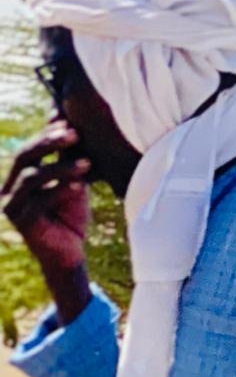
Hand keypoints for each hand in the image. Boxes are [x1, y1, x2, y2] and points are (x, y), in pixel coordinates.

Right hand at [2, 122, 91, 317]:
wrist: (69, 254)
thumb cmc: (70, 216)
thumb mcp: (70, 182)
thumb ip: (65, 159)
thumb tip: (64, 122)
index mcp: (17, 179)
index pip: (27, 150)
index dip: (46, 135)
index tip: (69, 123)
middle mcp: (8, 190)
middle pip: (23, 158)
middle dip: (48, 143)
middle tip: (74, 134)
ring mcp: (11, 206)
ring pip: (32, 177)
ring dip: (61, 167)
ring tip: (87, 163)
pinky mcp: (21, 222)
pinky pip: (40, 200)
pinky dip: (61, 190)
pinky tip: (80, 185)